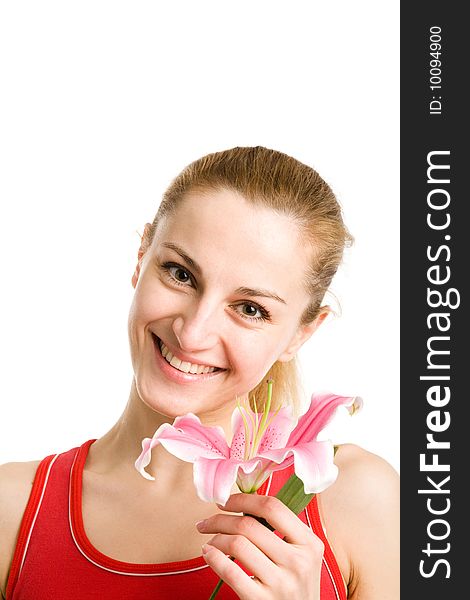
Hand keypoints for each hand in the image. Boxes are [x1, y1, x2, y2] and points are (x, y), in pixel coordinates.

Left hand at [196, 493, 323, 599]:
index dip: (244, 500)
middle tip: (207, 522)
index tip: (226, 502)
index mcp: (309, 543)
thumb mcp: (301, 556)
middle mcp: (298, 562)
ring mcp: (281, 583)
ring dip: (216, 538)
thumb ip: (283, 531)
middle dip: (221, 519)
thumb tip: (242, 504)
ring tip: (211, 540)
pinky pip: (231, 572)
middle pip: (249, 525)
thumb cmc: (295, 586)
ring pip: (237, 544)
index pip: (272, 507)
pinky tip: (208, 553)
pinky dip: (214, 558)